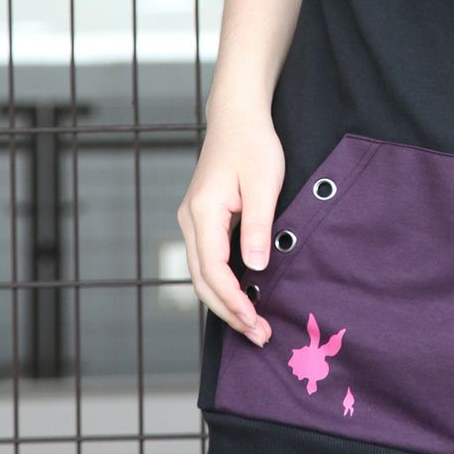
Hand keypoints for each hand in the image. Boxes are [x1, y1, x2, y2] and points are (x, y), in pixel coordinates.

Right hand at [175, 107, 284, 348]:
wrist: (237, 118)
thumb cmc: (253, 144)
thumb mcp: (263, 183)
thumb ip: (257, 225)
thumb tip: (255, 268)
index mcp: (203, 213)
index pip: (213, 271)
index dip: (233, 301)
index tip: (255, 321)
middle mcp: (190, 221)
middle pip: (202, 281)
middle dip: (229, 312)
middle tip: (259, 335)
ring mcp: (193, 222)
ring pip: (202, 275)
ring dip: (225, 302)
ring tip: (253, 325)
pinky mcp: (203, 221)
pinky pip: (208, 262)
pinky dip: (222, 285)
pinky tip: (243, 297)